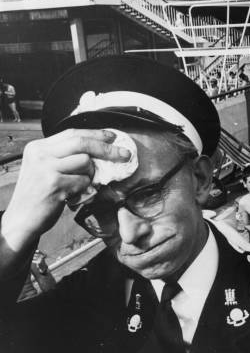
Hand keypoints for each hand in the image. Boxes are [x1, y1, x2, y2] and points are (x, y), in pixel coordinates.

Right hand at [2, 129, 130, 252]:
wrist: (22, 219)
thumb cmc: (40, 195)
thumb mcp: (45, 168)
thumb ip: (65, 157)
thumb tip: (100, 149)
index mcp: (38, 147)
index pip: (72, 133)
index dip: (95, 134)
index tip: (113, 137)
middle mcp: (40, 154)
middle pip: (82, 143)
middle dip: (107, 149)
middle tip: (125, 155)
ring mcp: (46, 169)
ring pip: (85, 162)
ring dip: (90, 175)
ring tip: (78, 185)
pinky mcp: (54, 184)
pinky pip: (84, 182)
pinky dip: (84, 190)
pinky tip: (72, 196)